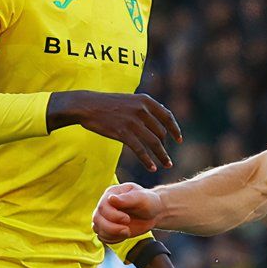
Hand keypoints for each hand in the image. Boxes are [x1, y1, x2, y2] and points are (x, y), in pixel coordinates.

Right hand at [50, 91, 182, 171]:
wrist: (86, 105)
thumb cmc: (108, 103)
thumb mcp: (130, 99)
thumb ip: (145, 107)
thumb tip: (162, 113)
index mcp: (146, 101)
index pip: (167, 116)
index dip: (175, 130)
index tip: (180, 140)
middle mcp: (142, 110)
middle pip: (161, 132)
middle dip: (165, 147)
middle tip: (167, 158)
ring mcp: (133, 122)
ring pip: (154, 142)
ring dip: (162, 156)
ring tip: (167, 165)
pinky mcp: (123, 133)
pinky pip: (140, 150)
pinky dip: (148, 160)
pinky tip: (152, 168)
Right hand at [94, 183, 161, 242]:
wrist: (153, 213)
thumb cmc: (148, 202)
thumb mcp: (142, 197)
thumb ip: (127, 198)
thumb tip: (111, 199)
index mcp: (111, 194)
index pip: (102, 206)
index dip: (113, 216)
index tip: (127, 219)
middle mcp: (105, 205)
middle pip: (97, 219)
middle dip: (112, 228)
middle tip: (127, 230)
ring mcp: (104, 217)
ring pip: (97, 229)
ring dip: (112, 234)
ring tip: (127, 232)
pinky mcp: (107, 228)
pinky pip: (102, 237)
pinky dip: (112, 239)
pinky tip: (123, 235)